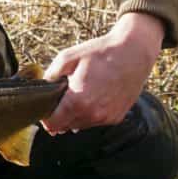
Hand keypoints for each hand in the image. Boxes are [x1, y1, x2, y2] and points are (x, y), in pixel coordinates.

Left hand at [42, 12, 163, 133]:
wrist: (134, 52)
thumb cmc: (101, 53)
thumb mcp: (68, 57)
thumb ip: (50, 76)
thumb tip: (43, 90)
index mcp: (77, 102)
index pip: (52, 124)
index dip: (45, 117)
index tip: (46, 106)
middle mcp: (92, 115)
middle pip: (65, 126)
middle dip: (60, 114)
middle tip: (63, 95)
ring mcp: (106, 118)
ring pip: (80, 125)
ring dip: (75, 114)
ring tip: (82, 92)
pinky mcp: (116, 117)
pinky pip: (95, 121)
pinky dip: (91, 113)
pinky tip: (95, 95)